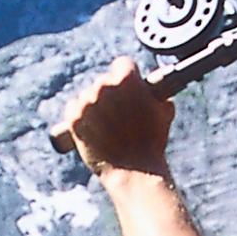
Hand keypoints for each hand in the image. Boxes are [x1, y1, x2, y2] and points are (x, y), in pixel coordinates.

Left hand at [60, 58, 173, 176]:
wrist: (134, 171)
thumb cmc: (151, 142)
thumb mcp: (163, 112)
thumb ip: (156, 95)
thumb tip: (156, 92)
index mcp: (127, 78)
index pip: (123, 64)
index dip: (128, 78)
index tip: (129, 89)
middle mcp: (104, 86)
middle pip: (104, 81)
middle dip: (110, 95)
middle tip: (118, 113)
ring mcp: (87, 102)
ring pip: (87, 96)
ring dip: (94, 106)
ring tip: (106, 125)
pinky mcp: (73, 119)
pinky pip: (73, 108)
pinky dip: (79, 116)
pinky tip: (91, 127)